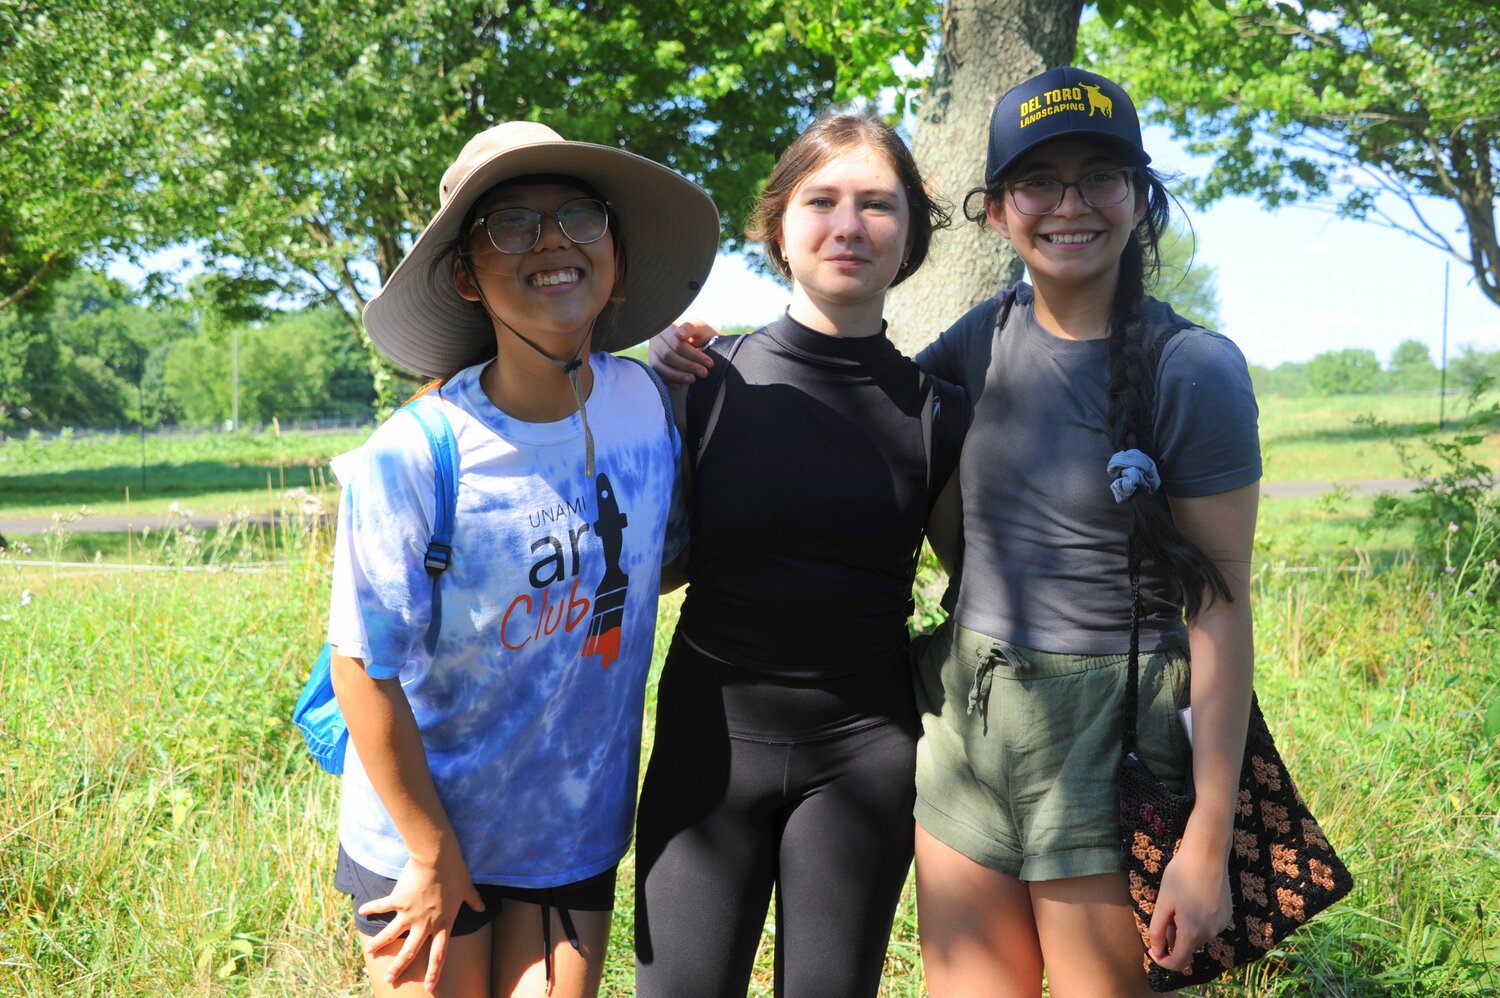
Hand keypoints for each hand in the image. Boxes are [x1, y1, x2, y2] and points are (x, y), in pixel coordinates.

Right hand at [359, 852, 484, 989]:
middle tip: (389, 980)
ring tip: (369, 951)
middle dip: (399, 968)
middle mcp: (425, 924)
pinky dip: (370, 909)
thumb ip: (473, 901)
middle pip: (410, 952)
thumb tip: (482, 908)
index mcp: (443, 923)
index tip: (429, 987)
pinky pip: (381, 907)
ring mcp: (410, 914)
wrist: (438, 859)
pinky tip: (361, 911)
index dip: (434, 971)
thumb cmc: (455, 873)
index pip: (439, 953)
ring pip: (392, 935)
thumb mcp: (468, 889)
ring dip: (379, 943)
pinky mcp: (398, 900)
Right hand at [649, 320, 718, 385]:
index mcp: (666, 327)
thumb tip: (678, 333)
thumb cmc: (698, 333)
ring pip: (660, 366)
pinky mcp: (654, 363)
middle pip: (668, 355)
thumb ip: (690, 327)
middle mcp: (656, 339)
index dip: (693, 355)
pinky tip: (680, 385)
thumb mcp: (698, 327)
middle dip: (687, 366)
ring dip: (677, 375)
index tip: (709, 363)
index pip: (677, 343)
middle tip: (704, 373)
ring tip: (692, 379)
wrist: (698, 341)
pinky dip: (669, 380)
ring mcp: (653, 352)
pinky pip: (657, 374)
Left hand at [1147, 838, 1231, 971]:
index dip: (1163, 961)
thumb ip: (1158, 930)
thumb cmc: (1181, 875)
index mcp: (1192, 932)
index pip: (1178, 962)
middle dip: (1173, 937)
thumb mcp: (1163, 903)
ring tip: (1179, 903)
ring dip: (1185, 928)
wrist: (1207, 854)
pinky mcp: (1226, 915)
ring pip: (1197, 936)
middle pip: (1187, 947)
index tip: (1153, 949)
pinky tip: (1192, 899)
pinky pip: (1208, 926)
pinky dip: (1197, 921)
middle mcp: (1210, 933)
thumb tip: (1157, 951)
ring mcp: (1221, 925)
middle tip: (1166, 913)